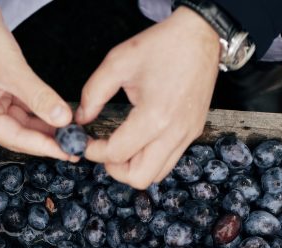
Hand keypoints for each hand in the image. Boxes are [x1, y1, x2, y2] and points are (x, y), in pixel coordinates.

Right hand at [0, 0, 74, 159]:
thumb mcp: (12, 69)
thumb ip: (39, 97)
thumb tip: (62, 119)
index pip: (15, 138)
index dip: (43, 146)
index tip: (67, 151)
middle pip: (19, 134)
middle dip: (46, 138)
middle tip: (74, 144)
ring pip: (22, 121)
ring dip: (45, 125)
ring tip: (70, 130)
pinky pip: (22, 106)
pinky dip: (39, 110)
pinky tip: (58, 113)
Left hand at [77, 7, 219, 187]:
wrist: (200, 36)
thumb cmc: (161, 46)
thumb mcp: (117, 63)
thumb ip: (93, 94)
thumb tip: (82, 119)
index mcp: (154, 116)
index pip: (117, 153)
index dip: (94, 152)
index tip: (86, 142)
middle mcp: (174, 132)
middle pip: (139, 177)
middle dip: (115, 169)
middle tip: (104, 150)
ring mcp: (187, 135)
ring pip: (156, 175)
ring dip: (134, 167)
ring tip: (121, 146)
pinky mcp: (193, 132)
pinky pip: (169, 160)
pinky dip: (150, 158)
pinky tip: (139, 140)